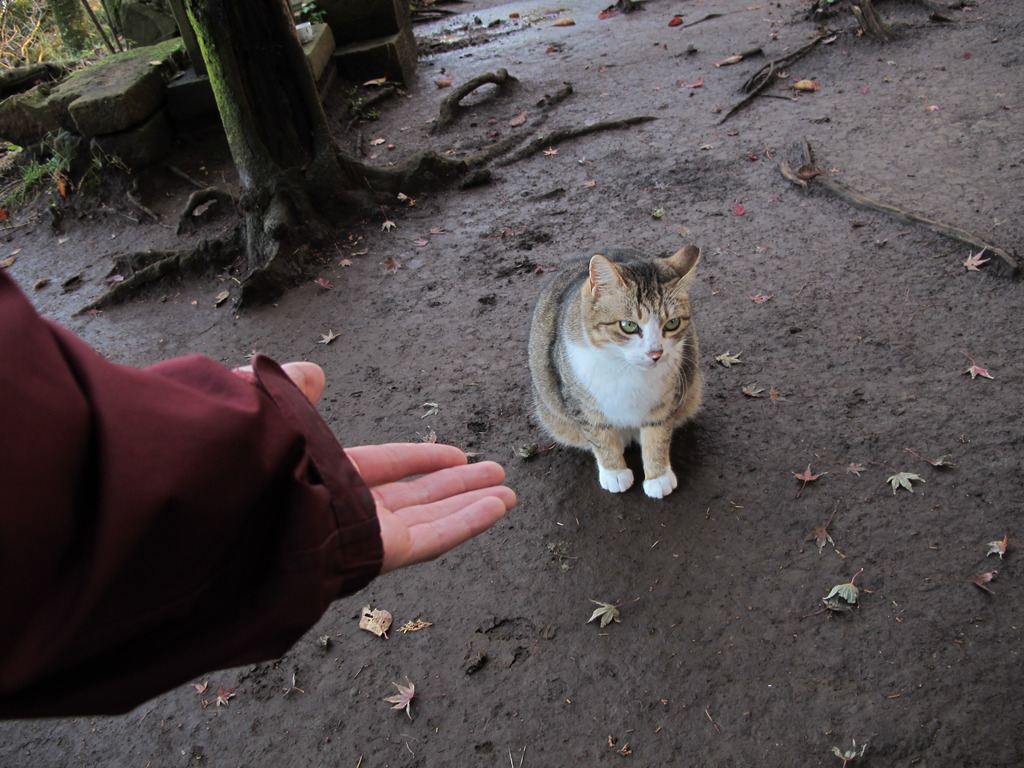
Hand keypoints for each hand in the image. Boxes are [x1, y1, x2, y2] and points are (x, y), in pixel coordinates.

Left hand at [241, 362, 513, 571]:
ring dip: (472, 502)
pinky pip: (433, 537)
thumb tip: (310, 372)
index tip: (455, 454)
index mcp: (320, 478)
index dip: (419, 459)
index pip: (381, 468)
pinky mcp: (379, 553)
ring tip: (510, 491)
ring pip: (432, 517)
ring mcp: (364, 534)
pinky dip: (468, 521)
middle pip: (415, 496)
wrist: (227, 505)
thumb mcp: (269, 411)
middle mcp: (345, 510)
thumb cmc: (240, 461)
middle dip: (456, 485)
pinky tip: (498, 505)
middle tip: (493, 474)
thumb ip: (292, 393)